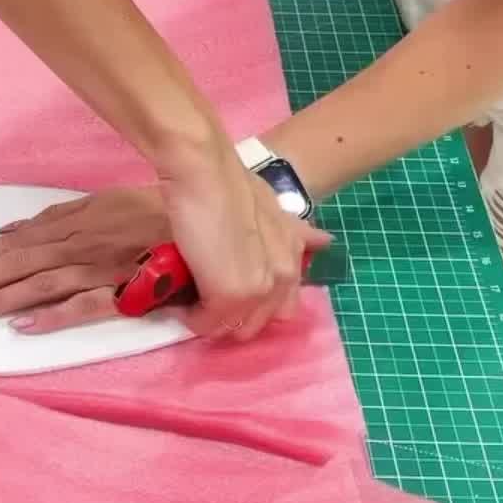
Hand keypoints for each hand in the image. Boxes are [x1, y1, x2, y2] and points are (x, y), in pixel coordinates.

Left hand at [0, 188, 170, 333]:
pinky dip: (55, 316)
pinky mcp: (128, 290)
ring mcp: (102, 266)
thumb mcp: (106, 201)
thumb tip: (12, 228)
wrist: (212, 215)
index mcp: (75, 223)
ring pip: (39, 283)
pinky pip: (87, 305)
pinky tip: (23, 328)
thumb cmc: (161, 211)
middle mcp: (80, 243)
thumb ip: (60, 216)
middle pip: (16, 263)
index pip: (15, 243)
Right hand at [161, 129, 330, 342]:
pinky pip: (205, 325)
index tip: (227, 291)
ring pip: (233, 328)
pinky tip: (179, 298)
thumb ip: (296, 232)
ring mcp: (257, 290)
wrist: (203, 174)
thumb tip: (323, 241)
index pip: (282, 308)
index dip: (254, 305)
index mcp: (293, 258)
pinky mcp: (228, 297)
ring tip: (192, 297)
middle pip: (257, 324)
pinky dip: (191, 317)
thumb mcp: (275, 209)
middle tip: (207, 295)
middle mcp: (283, 278)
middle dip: (233, 316)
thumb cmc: (228, 184)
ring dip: (212, 319)